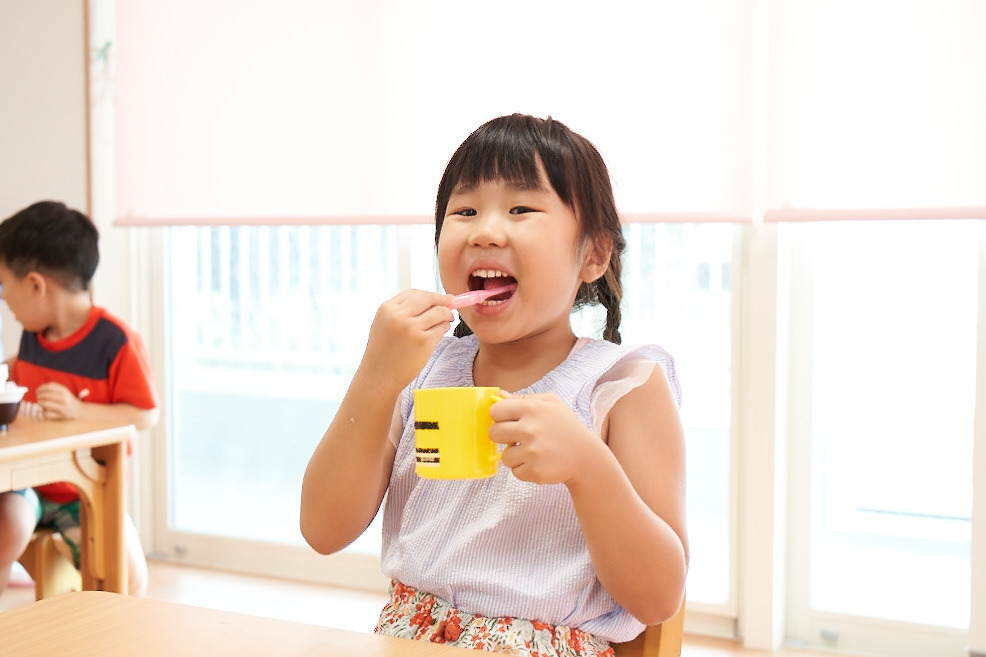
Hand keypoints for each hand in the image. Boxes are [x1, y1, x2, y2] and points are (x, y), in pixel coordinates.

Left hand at [35, 382, 85, 420]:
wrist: (79, 411)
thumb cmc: (68, 400)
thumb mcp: (64, 391)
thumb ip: (53, 388)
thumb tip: (38, 390)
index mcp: (65, 390)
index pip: (49, 386)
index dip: (41, 388)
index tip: (37, 391)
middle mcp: (64, 398)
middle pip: (45, 395)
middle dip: (39, 396)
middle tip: (38, 398)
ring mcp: (63, 407)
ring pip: (45, 404)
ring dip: (40, 404)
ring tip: (41, 404)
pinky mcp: (61, 415)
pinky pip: (47, 413)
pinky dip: (43, 412)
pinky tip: (45, 411)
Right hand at [358, 289, 454, 391]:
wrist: (379, 377)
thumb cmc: (383, 351)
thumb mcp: (385, 324)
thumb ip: (403, 310)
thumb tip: (433, 300)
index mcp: (387, 308)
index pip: (414, 293)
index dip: (430, 295)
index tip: (440, 298)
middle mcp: (399, 316)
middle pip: (429, 298)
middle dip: (443, 300)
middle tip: (452, 303)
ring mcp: (412, 328)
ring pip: (440, 312)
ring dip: (447, 315)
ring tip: (446, 321)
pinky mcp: (424, 341)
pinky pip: (442, 328)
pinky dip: (444, 328)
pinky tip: (440, 333)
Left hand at [489, 391, 607, 485]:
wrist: (586, 457)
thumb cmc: (566, 427)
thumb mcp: (551, 403)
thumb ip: (524, 398)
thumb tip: (498, 395)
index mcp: (532, 408)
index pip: (495, 411)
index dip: (499, 417)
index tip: (507, 421)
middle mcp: (530, 429)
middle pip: (494, 433)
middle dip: (503, 436)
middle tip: (518, 438)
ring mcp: (532, 452)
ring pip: (504, 456)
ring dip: (515, 456)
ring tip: (534, 452)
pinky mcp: (535, 471)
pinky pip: (515, 471)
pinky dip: (524, 469)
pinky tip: (539, 462)